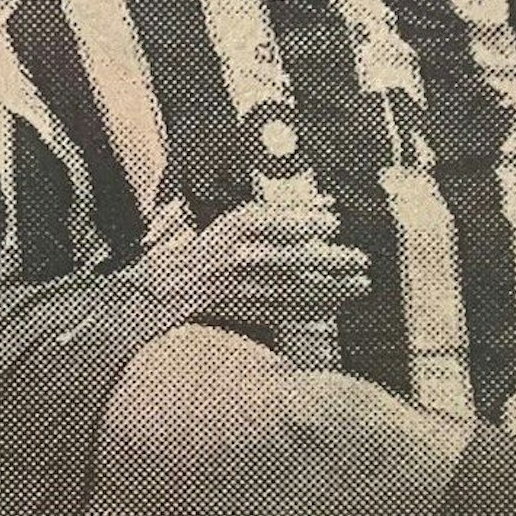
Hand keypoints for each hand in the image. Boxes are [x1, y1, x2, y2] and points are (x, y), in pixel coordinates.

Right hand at [122, 199, 369, 327]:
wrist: (154, 293)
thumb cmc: (187, 251)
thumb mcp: (221, 216)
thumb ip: (269, 209)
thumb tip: (322, 203)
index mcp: (227, 228)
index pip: (275, 221)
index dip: (308, 222)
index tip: (335, 222)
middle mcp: (232, 257)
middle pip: (292, 257)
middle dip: (331, 260)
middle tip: (361, 260)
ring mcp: (236, 288)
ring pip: (291, 288)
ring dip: (330, 288)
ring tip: (359, 285)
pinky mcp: (239, 312)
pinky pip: (281, 311)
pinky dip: (310, 309)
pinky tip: (334, 307)